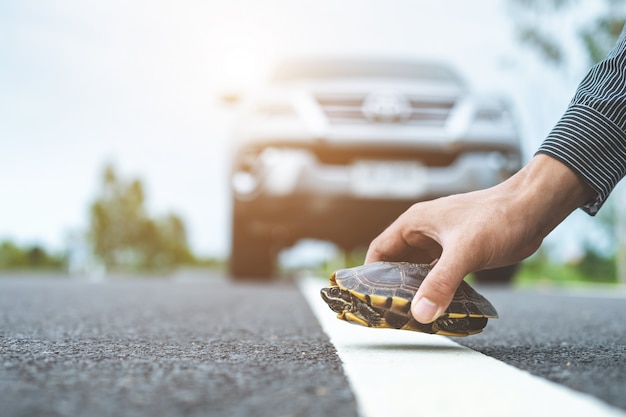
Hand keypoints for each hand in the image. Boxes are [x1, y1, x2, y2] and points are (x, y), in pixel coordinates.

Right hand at [365, 154, 594, 323]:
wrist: (534, 209)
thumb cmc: (498, 216)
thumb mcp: (465, 251)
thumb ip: (441, 283)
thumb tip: (420, 313)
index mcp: (415, 223)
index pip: (380, 250)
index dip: (369, 274)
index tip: (367, 297)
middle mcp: (424, 233)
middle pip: (397, 263)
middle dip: (392, 287)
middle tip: (390, 313)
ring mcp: (442, 243)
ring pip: (418, 271)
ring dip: (415, 290)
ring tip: (412, 314)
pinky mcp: (459, 252)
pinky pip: (438, 274)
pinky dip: (435, 289)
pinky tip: (438, 306)